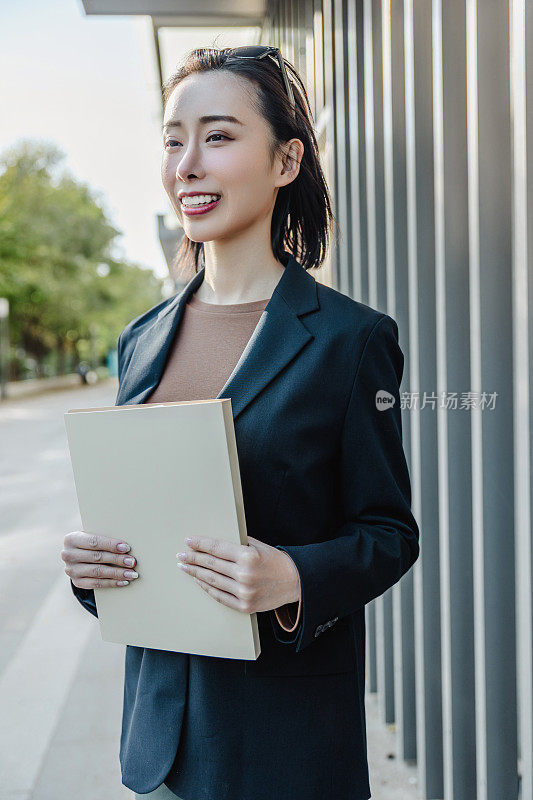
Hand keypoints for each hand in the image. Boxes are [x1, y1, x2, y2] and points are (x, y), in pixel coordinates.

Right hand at [62, 530, 138, 587]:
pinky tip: (123, 581)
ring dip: (117, 573)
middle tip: (132, 561)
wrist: (77, 554)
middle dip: (117, 559)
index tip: (126, 547)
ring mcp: (71, 570)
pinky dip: (111, 583)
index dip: (111, 545)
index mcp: (72, 539)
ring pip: (97, 572)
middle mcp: (68, 555)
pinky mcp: (76, 582)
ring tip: (131, 573)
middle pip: (97, 557)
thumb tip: (126, 545)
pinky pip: (96, 584)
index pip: (94, 542)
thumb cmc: (90, 542)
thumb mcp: (92, 534)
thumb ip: (104, 537)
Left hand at [176, 535, 300, 613]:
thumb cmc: (276, 561)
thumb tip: (215, 543)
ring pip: (212, 581)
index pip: (216, 548)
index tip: (188, 541)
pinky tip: (199, 582)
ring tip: (185, 568)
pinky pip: (220, 596)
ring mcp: (244, 592)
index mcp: (248, 556)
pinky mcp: (245, 606)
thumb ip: (238, 543)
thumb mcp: (259, 546)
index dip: (200, 544)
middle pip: (211, 565)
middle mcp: (244, 574)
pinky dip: (208, 588)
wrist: (295, 582)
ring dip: (196, 574)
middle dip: (193, 559)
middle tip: (181, 556)